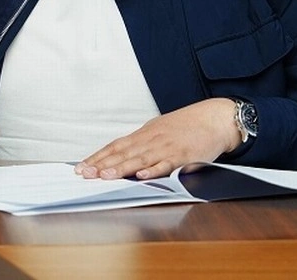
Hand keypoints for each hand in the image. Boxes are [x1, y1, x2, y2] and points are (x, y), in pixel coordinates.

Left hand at [75, 98, 240, 179]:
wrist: (214, 119)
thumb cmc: (187, 126)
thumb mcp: (159, 130)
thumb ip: (142, 142)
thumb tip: (123, 153)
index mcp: (144, 134)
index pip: (116, 146)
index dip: (98, 156)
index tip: (81, 166)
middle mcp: (151, 140)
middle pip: (123, 153)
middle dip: (102, 164)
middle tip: (84, 173)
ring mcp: (166, 148)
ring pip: (139, 160)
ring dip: (121, 169)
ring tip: (104, 176)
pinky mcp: (183, 156)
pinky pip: (166, 165)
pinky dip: (153, 171)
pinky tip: (141, 176)